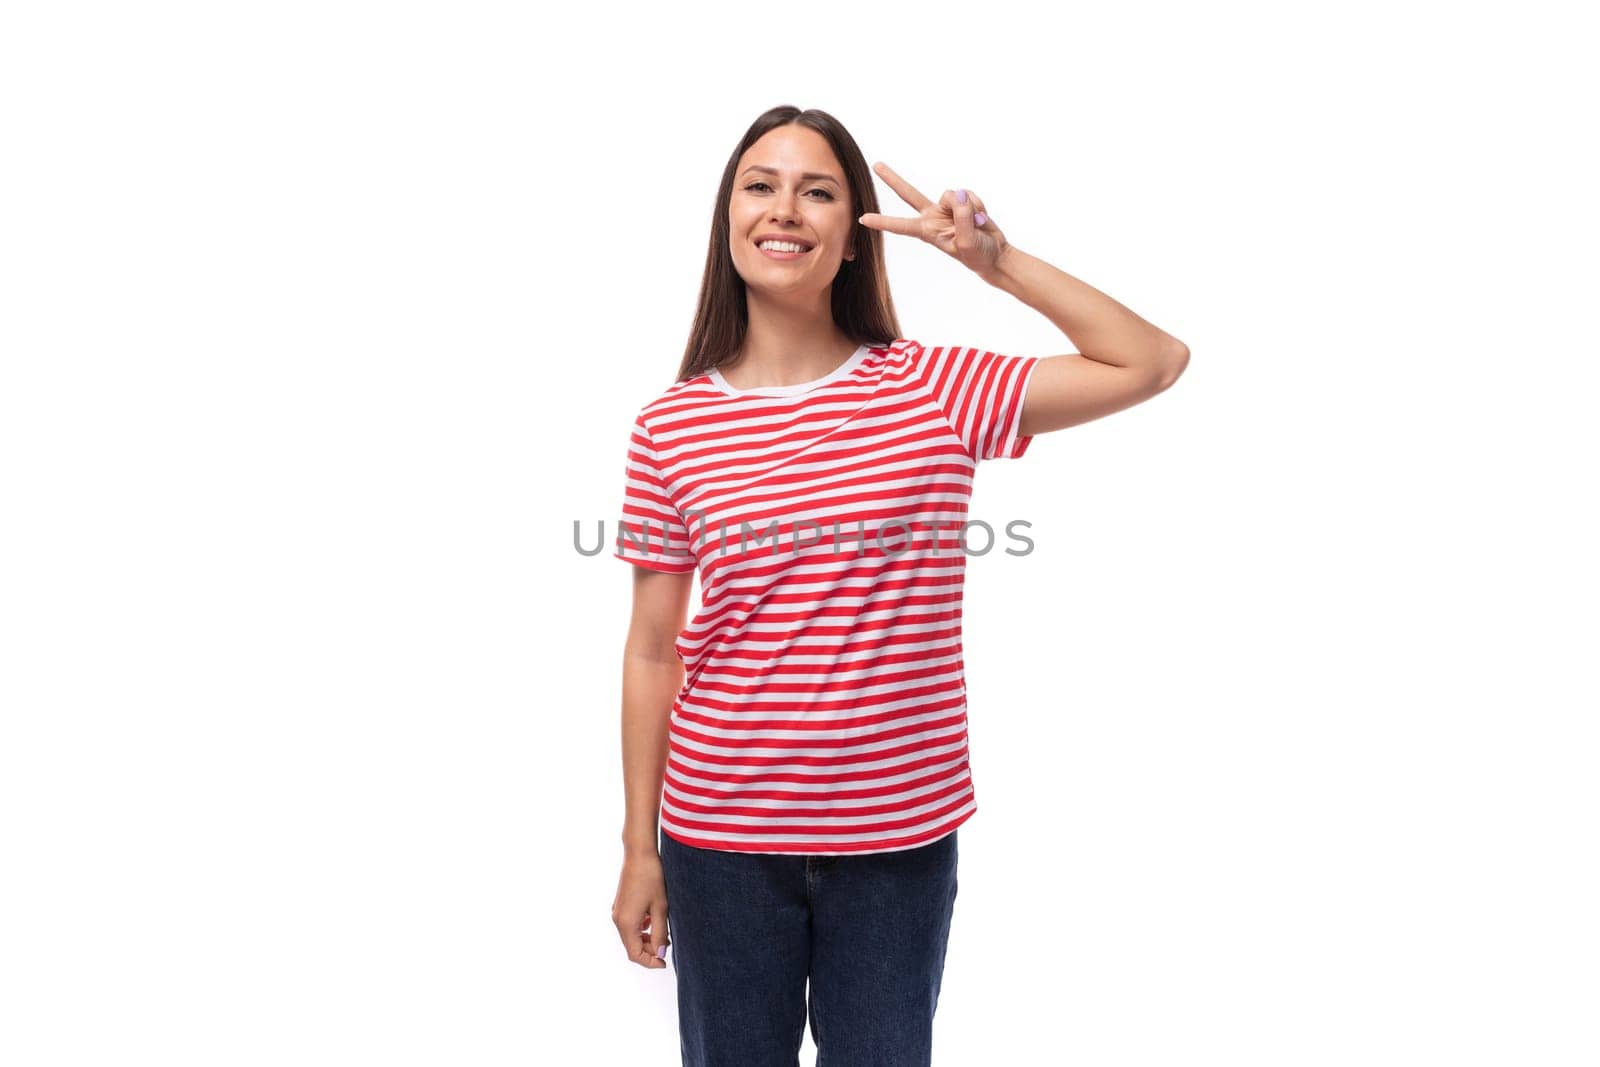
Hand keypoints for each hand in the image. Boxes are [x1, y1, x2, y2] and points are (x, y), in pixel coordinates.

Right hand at [612, 852, 670, 969]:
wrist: (639, 854)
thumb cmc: (651, 878)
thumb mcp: (660, 908)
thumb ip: (660, 933)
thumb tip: (659, 953)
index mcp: (627, 923)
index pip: (635, 954)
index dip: (650, 962)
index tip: (664, 962)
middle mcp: (618, 920)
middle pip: (632, 947)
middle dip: (650, 950)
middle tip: (668, 945)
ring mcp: (617, 912)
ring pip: (631, 936)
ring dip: (647, 939)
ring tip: (664, 933)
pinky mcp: (621, 905)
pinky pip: (630, 925)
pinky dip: (642, 929)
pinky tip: (654, 920)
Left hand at [857, 161, 1011, 281]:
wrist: (994, 253)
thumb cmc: (978, 255)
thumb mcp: (968, 242)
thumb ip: (962, 218)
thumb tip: (959, 193)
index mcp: (927, 232)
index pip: (901, 225)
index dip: (883, 222)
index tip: (862, 219)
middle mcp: (932, 217)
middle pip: (908, 194)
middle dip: (893, 179)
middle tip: (876, 165)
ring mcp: (946, 208)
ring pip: (951, 194)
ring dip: (968, 208)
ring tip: (976, 225)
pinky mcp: (960, 202)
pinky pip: (968, 193)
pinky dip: (978, 204)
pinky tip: (981, 218)